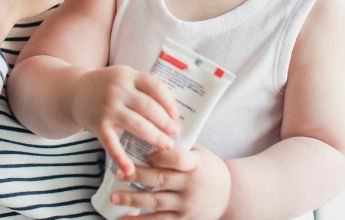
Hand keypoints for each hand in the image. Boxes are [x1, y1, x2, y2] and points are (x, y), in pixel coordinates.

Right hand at [70, 66, 179, 176]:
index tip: (176, 115)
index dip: (169, 102)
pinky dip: (121, 159)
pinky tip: (131, 170)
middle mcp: (118, 89)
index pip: (155, 86)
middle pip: (149, 107)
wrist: (74, 92)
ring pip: (137, 125)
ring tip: (166, 145)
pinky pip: (112, 144)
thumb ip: (143, 89)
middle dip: (165, 123)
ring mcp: (107, 108)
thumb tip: (172, 112)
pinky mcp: (98, 125)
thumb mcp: (124, 78)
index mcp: (128, 76)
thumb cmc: (106, 87)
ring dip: (154, 137)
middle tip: (175, 133)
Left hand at [111, 145, 231, 219]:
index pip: (177, 159)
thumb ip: (179, 147)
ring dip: (132, 200)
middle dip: (137, 176)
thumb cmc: (209, 169)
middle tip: (118, 174)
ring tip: (115, 197)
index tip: (146, 154)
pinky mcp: (183, 219)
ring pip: (155, 202)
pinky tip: (123, 219)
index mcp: (196, 164)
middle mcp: (191, 185)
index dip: (160, 157)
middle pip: (160, 180)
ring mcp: (186, 204)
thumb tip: (152, 132)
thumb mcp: (200, 154)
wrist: (229, 196)